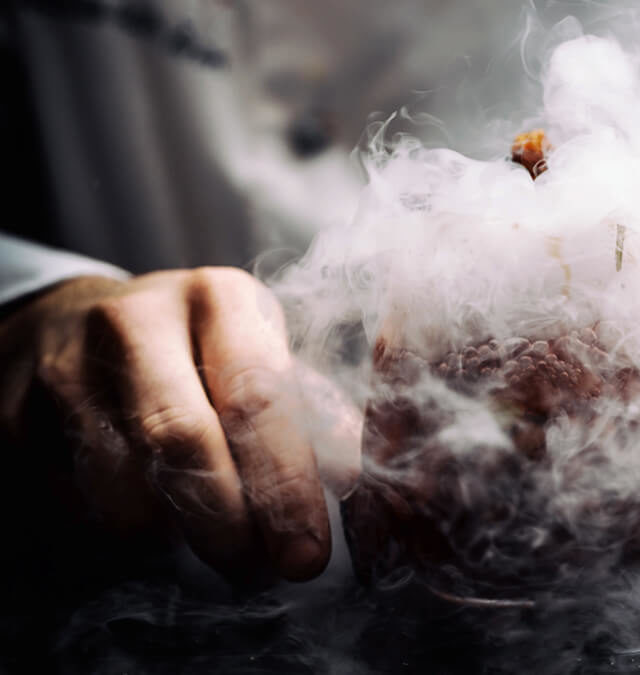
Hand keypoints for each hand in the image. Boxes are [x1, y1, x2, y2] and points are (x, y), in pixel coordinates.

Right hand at [0, 268, 340, 581]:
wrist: (72, 321)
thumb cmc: (195, 349)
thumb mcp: (258, 355)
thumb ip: (308, 410)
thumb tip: (351, 478)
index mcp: (219, 298)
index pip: (258, 398)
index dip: (284, 486)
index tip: (305, 553)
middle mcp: (138, 321)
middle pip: (183, 441)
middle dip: (227, 525)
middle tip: (257, 571)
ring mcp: (66, 363)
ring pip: (121, 485)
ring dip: (171, 537)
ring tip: (207, 539)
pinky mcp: (15, 410)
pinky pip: (72, 501)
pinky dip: (118, 530)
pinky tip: (148, 515)